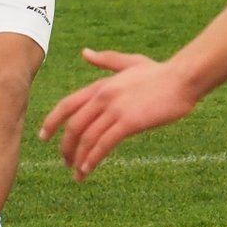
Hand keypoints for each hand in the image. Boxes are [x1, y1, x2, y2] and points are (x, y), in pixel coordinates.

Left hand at [38, 48, 197, 180]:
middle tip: (65, 162)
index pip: (68, 105)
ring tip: (76, 173)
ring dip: (78, 158)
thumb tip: (85, 53)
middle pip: (73, 125)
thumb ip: (105, 60)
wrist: (183, 78)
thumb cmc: (160, 72)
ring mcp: (115, 109)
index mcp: (100, 85)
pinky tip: (88, 170)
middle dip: (66, 146)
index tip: (43, 136)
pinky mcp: (130, 122)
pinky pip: (104, 144)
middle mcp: (103, 97)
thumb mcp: (129, 62)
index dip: (52, 121)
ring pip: (87, 138)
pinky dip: (93, 159)